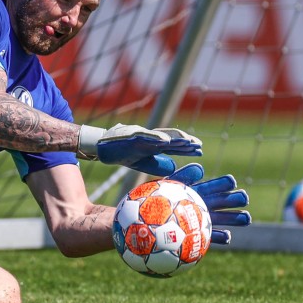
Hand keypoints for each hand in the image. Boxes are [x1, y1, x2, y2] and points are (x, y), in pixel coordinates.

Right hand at [78, 123, 202, 175]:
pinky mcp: (132, 134)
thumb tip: (174, 167)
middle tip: (199, 146)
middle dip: (186, 142)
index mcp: (154, 145)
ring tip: (188, 142)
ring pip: (162, 135)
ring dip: (176, 138)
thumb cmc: (122, 153)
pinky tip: (167, 141)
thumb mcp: (142, 163)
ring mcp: (143, 135)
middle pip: (172, 139)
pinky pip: (146, 135)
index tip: (200, 152)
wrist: (101, 147)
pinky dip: (157, 137)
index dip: (187, 148)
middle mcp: (151, 138)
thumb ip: (157, 164)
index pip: (174, 146)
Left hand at [166, 162, 250, 244]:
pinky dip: (220, 237)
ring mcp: (206, 220)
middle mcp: (206, 205)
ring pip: (223, 218)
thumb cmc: (159, 199)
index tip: (231, 182)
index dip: (224, 183)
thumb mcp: (171, 185)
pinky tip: (228, 237)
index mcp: (199, 192)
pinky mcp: (202, 235)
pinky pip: (213, 236)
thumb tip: (200, 169)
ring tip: (246, 217)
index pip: (215, 185)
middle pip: (224, 201)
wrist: (152, 220)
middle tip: (244, 198)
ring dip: (235, 218)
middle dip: (236, 199)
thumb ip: (184, 177)